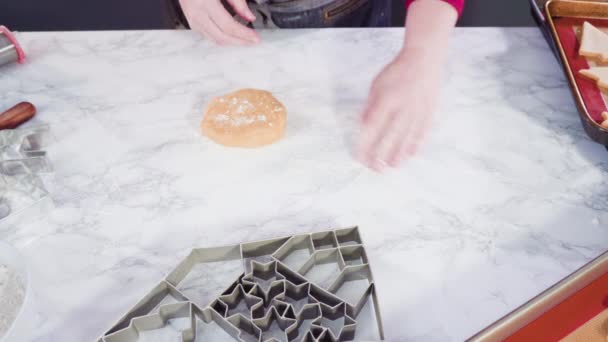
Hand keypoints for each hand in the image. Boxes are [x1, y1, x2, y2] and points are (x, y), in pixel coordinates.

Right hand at [179, 0, 259, 44]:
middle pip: (221, 37)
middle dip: (239, 42)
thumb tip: (249, 17)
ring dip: (231, 42)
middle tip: (252, 42)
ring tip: (244, 40)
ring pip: (214, 39)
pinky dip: (220, 38)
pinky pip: (207, 35)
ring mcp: (191, 18)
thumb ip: (238, 1)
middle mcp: (196, 13)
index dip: (243, 34)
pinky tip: (230, 36)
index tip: (255, 38)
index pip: (228, 26)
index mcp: (205, 3)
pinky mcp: (191, 20)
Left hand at [356, 50, 438, 170]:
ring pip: (407, 138)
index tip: (359, 156)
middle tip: (375, 169)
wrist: (424, 59)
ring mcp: (418, 112)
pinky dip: (416, 145)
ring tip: (392, 167)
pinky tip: (411, 156)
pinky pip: (422, 133)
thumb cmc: (396, 72)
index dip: (365, 144)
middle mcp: (402, 108)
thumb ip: (369, 106)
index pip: (372, 128)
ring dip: (399, 155)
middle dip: (381, 155)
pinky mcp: (429, 113)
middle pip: (390, 137)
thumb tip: (363, 126)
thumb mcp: (376, 85)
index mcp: (386, 100)